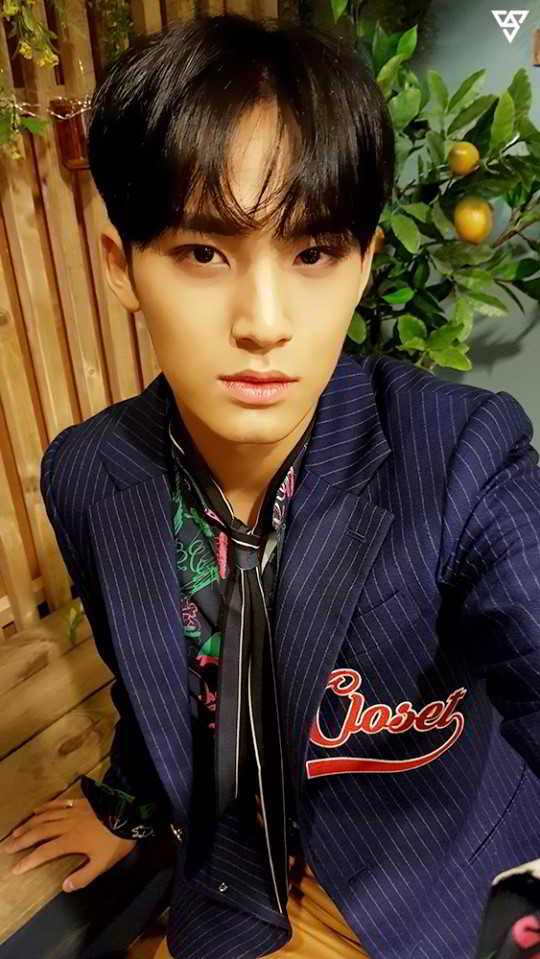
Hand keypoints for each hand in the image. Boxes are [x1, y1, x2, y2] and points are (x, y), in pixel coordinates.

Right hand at [4, 797, 136, 890]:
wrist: (131, 813)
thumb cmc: (117, 840)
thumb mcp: (103, 864)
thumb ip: (83, 876)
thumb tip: (64, 887)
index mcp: (71, 841)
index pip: (44, 852)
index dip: (28, 861)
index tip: (15, 868)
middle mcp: (68, 824)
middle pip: (40, 832)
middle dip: (22, 840)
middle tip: (7, 847)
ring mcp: (73, 811)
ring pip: (46, 817)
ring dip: (29, 824)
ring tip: (16, 831)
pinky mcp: (80, 802)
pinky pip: (59, 803)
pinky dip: (46, 807)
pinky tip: (37, 809)